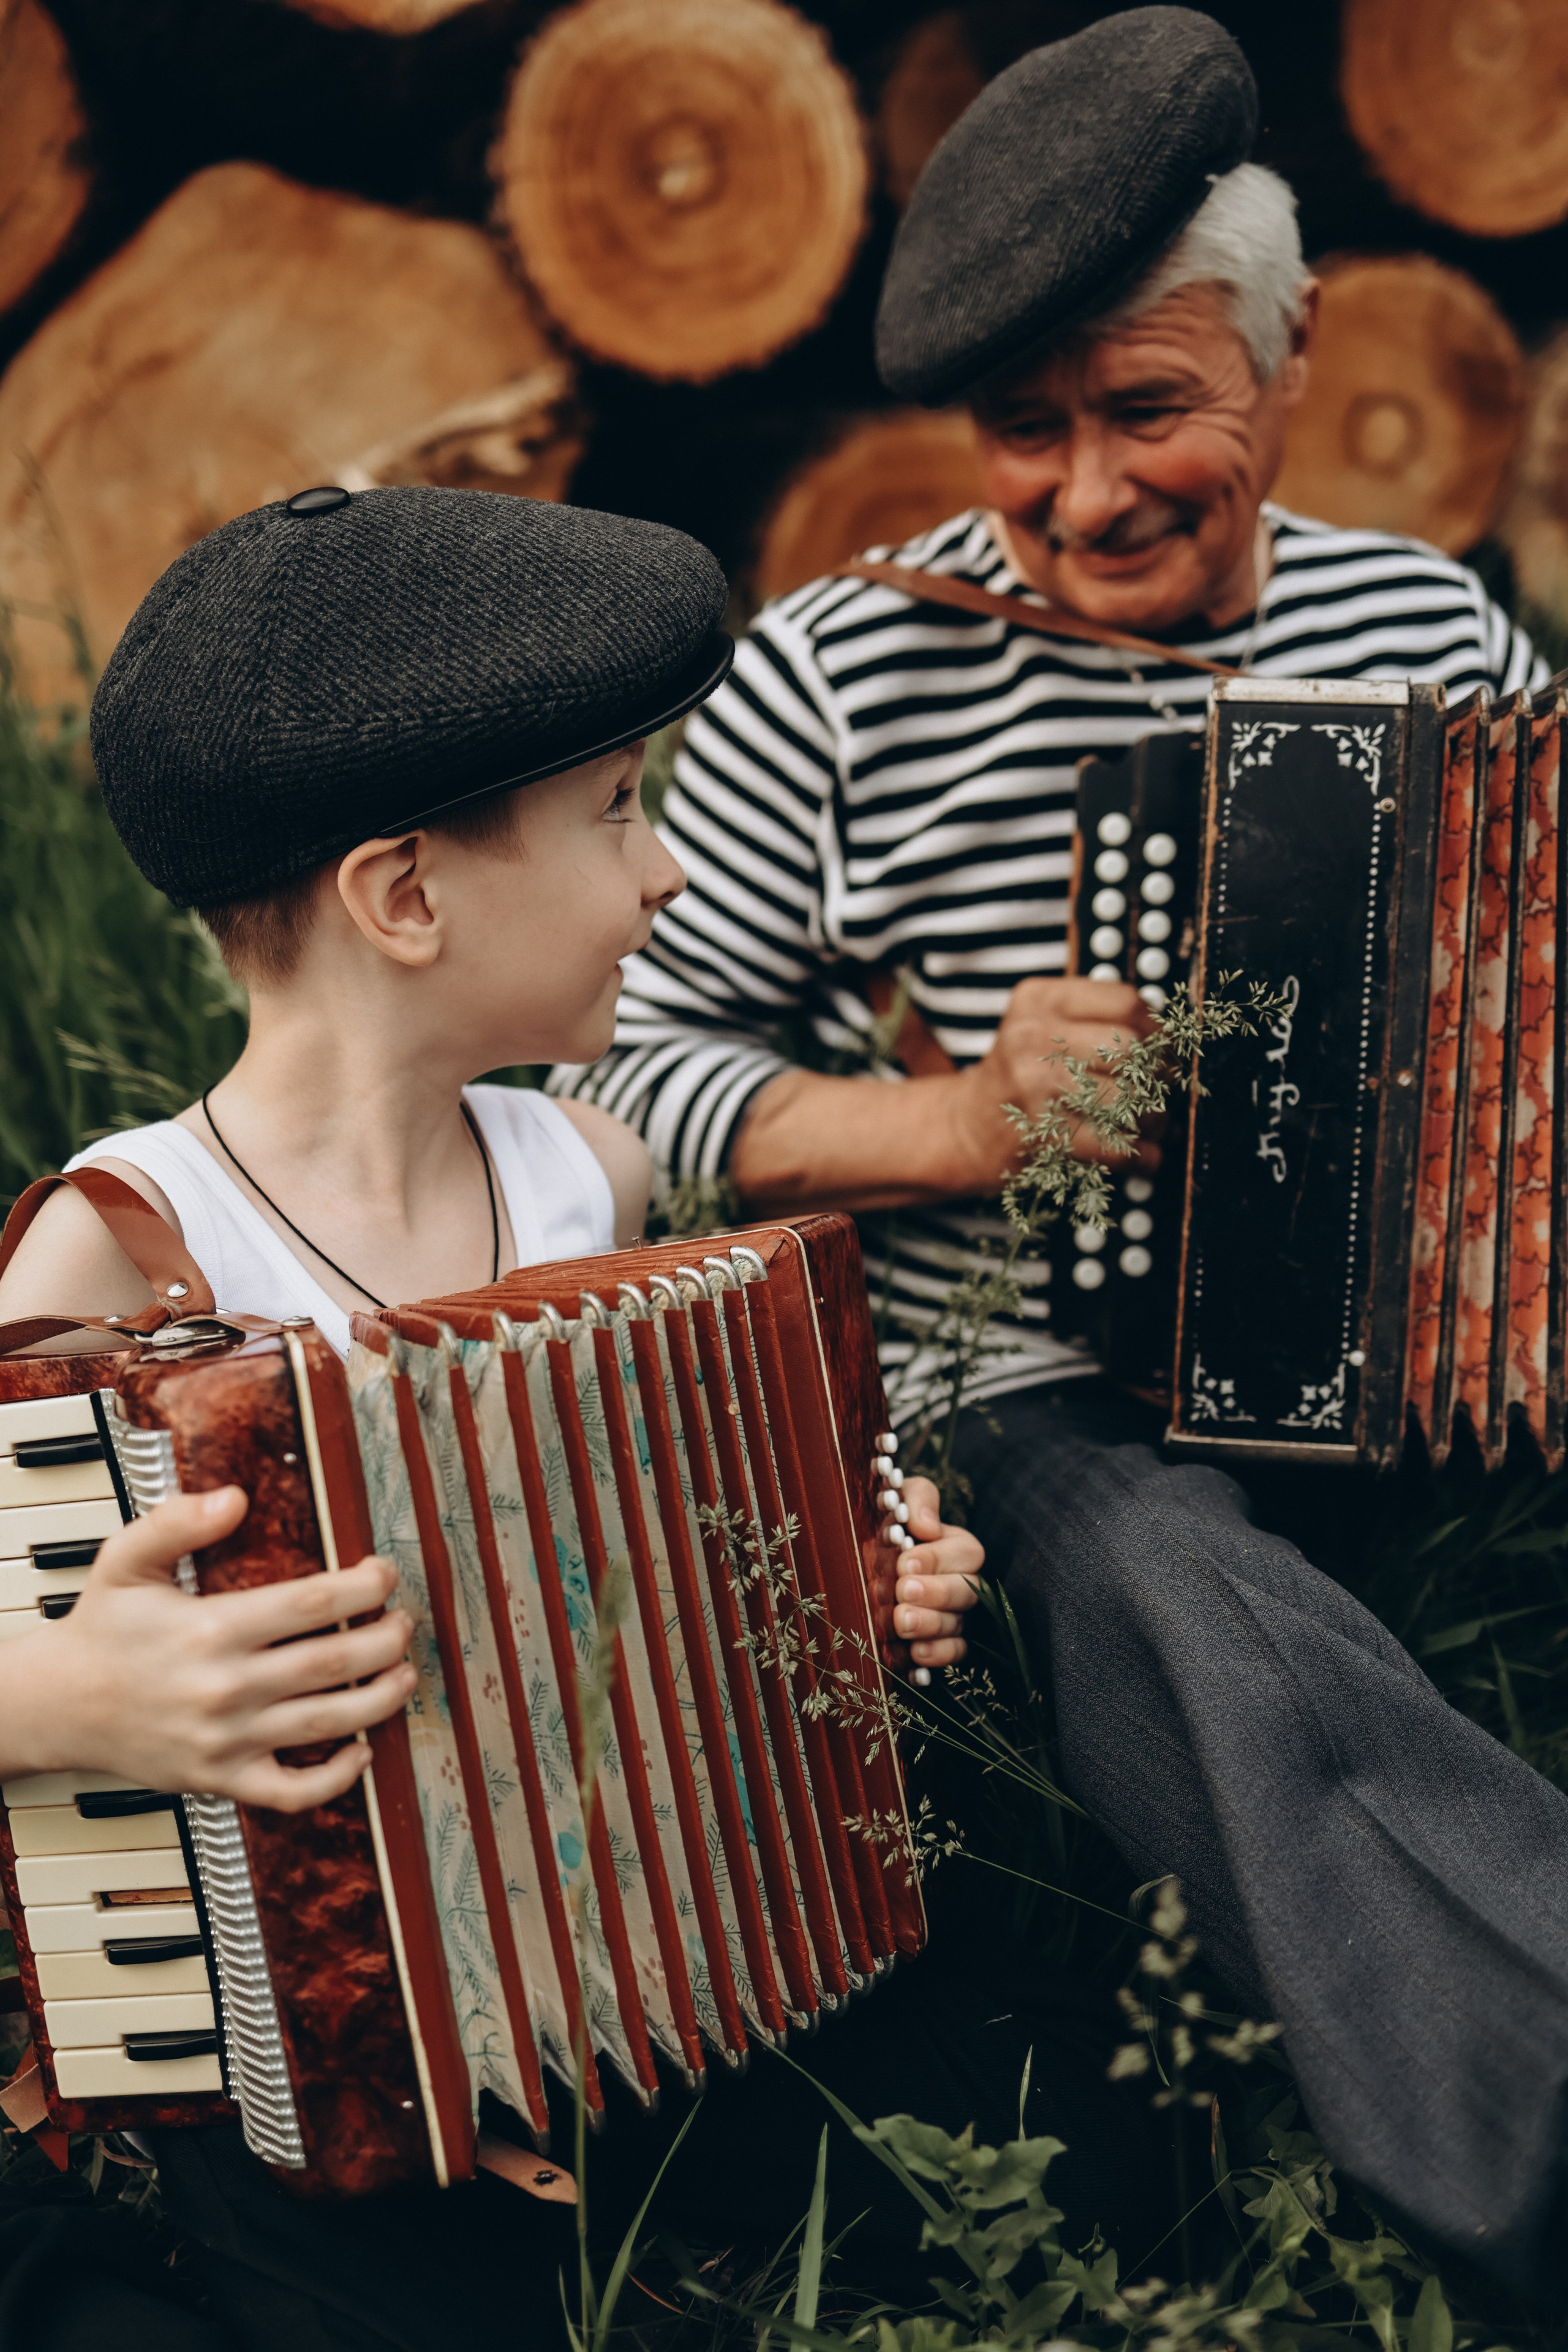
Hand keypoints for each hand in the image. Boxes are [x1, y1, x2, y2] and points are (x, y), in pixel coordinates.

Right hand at [0, 1488, 415, 1810]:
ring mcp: (227, 1739)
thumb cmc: (103, 1629)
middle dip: (386, 1638)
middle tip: (406, 1622)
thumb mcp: (126, 1559)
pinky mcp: (222, 1779)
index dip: (365, 1585)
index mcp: (211, 1628)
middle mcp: (225, 1687)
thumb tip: (235, 1498)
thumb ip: (177, 1521)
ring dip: (380, 1699)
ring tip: (405, 1673)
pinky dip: (335, 1779)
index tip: (384, 1573)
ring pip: (326, 1723)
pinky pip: (291, 1791)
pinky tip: (361, 1750)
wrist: (59, 1705)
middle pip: (333, 1661)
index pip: (312, 1602)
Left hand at [890, 1475, 982, 1679]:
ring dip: (931, 1625)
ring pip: (957, 1624)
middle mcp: (963, 1583)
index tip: (905, 1563)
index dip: (937, 1559)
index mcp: (958, 1547)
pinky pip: (953, 1653)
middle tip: (904, 1591)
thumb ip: (918, 1499)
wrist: (867, 1556)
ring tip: (902, 1622)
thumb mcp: (900, 1497)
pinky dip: (937, 1655)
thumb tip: (927, 1526)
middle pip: (966, 1592)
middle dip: (935, 1593)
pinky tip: (916, 1653)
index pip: (966, 1553)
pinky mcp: (945, 1644)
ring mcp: (956, 1616)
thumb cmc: (889, 1522)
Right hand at [945, 975, 1156, 1192]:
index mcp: (1039, 999)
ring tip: (1149, 1123)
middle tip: (1158, 1090)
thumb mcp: (1040, 1023)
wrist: (964, 1128)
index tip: (1159, 1050)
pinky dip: (1144, 1156)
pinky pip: (1118, 1145)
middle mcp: (1032, 1036)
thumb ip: (1094, 1016)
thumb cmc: (1018, 1075)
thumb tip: (1170, 1037)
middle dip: (1158, 1075)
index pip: (1126, 1002)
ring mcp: (1035, 1086)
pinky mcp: (1043, 1135)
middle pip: (1132, 1050)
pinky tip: (1144, 1156)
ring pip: (1130, 1098)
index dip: (1157, 1030)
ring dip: (1154, 1118)